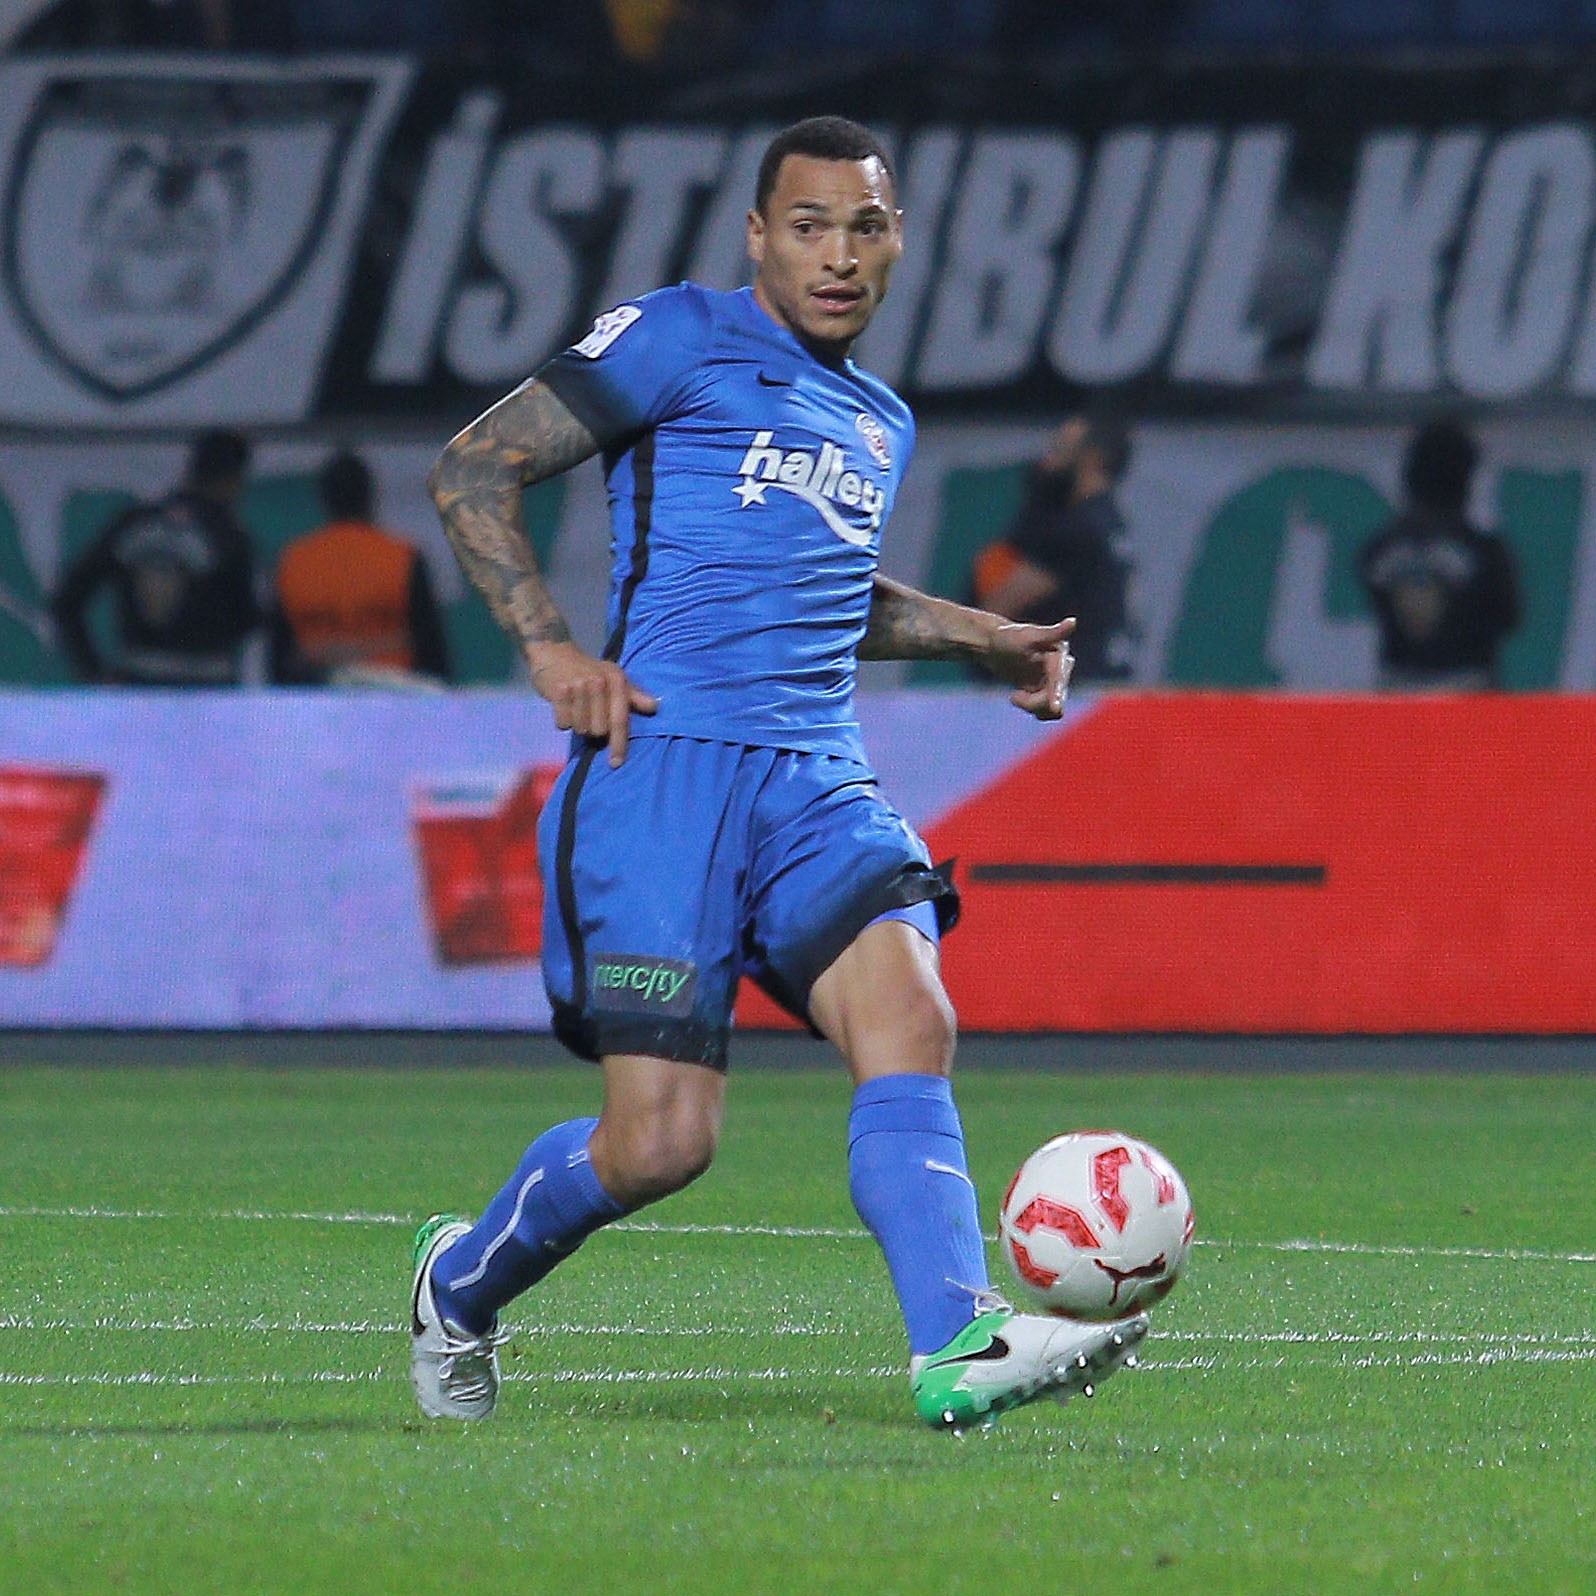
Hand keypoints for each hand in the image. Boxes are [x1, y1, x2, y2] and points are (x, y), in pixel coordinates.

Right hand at [525, 640, 658, 765]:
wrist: (555, 652)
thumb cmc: (589, 670)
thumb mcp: (613, 677)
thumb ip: (633, 695)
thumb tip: (655, 707)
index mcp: (616, 681)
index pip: (620, 720)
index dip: (619, 744)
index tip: (616, 763)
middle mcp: (599, 683)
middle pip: (599, 730)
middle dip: (593, 728)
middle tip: (588, 713)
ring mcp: (578, 686)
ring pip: (580, 729)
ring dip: (577, 724)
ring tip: (576, 707)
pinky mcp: (559, 692)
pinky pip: (563, 723)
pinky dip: (563, 720)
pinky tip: (563, 706)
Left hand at [984, 616, 1075, 719]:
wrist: (993, 646)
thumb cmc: (1010, 636)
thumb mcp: (1030, 636)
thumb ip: (1053, 633)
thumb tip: (1073, 621)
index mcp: (1060, 658)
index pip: (1060, 681)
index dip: (1057, 695)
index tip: (1054, 708)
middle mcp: (1060, 671)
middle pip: (1057, 700)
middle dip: (1036, 703)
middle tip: (1014, 697)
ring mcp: (1052, 683)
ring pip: (1050, 708)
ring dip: (1032, 706)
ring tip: (1015, 696)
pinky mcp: (1042, 692)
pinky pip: (1043, 710)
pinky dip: (1031, 708)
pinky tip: (1016, 696)